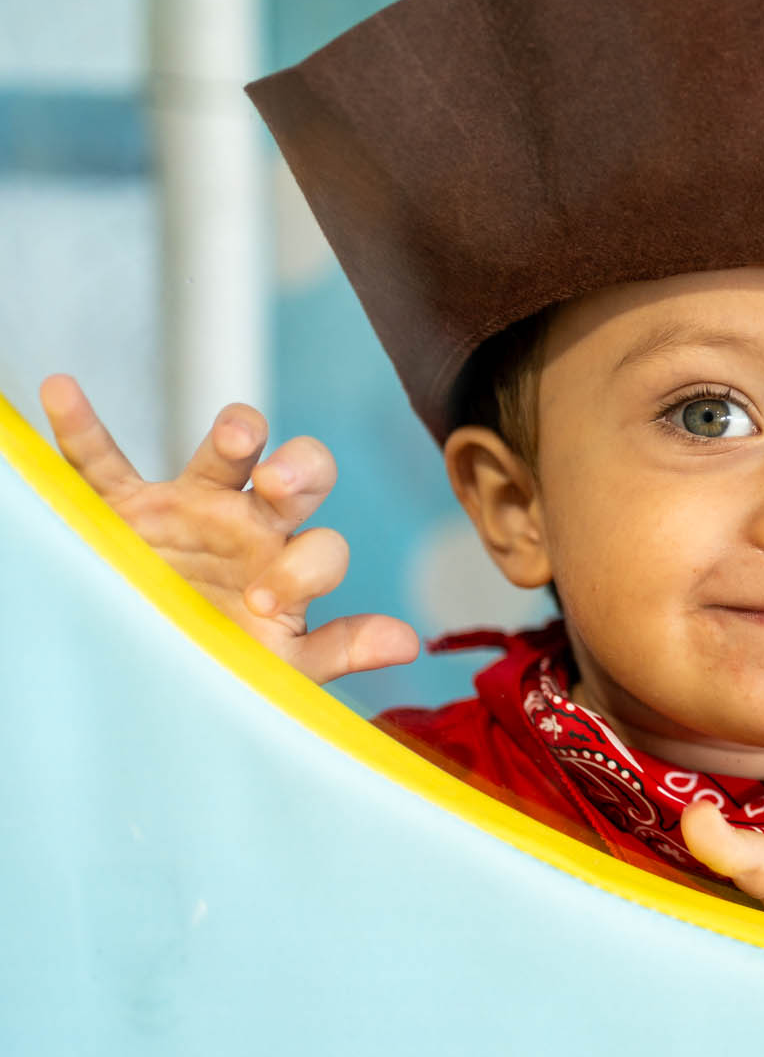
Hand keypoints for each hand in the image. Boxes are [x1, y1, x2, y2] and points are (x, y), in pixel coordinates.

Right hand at [38, 374, 418, 683]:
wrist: (141, 666)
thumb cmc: (223, 662)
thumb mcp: (278, 667)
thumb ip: (338, 648)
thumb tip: (410, 642)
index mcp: (291, 562)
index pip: (322, 550)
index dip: (305, 569)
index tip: (266, 604)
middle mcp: (252, 525)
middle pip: (299, 474)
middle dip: (301, 469)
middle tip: (282, 486)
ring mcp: (189, 508)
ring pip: (224, 453)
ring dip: (236, 432)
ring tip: (238, 432)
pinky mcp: (121, 507)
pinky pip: (100, 461)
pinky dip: (80, 427)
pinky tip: (61, 389)